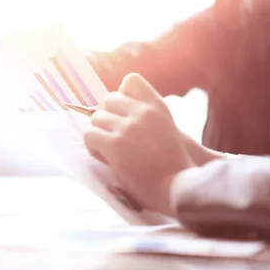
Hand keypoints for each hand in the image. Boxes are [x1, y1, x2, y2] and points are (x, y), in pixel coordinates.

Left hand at [83, 73, 194, 214]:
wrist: (179, 188)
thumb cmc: (174, 166)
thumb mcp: (168, 129)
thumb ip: (147, 116)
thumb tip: (114, 109)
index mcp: (157, 106)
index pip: (131, 80)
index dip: (122, 96)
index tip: (124, 115)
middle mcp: (142, 112)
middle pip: (109, 99)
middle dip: (108, 118)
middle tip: (115, 138)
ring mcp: (128, 127)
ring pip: (96, 118)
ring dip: (99, 134)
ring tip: (110, 151)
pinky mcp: (115, 144)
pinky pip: (90, 136)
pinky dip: (93, 148)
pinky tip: (106, 159)